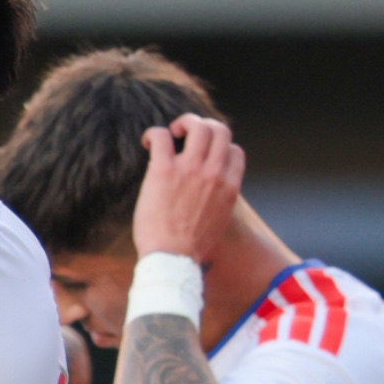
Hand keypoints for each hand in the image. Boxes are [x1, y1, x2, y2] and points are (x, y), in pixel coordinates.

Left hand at [131, 115, 245, 264]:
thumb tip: (211, 196)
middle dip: (204, 126)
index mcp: (229, 187)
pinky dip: (153, 133)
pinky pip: (161, 136)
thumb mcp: (218, 221)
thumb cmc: (190, 248)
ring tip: (172, 134)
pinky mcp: (164, 171)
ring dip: (183, 123)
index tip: (205, 156)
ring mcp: (190, 170)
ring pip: (197, 126)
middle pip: (220, 130)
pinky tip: (147, 143)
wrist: (173, 260)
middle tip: (187, 136)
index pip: (235, 151)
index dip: (220, 148)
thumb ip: (219, 201)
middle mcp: (214, 173)